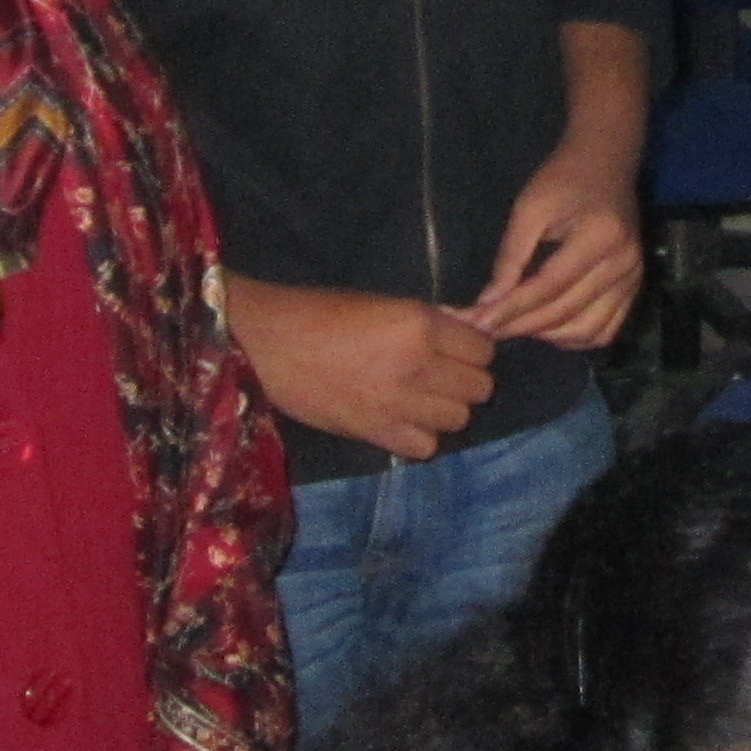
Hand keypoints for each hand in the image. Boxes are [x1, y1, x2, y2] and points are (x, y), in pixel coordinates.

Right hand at [223, 274, 493, 457]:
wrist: (267, 344)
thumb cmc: (321, 313)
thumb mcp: (384, 303)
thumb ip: (431, 320)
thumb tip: (469, 329)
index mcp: (420, 325)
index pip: (484, 350)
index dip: (473, 350)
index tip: (457, 351)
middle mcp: (418, 365)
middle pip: (479, 388)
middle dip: (465, 381)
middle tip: (441, 375)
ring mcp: (399, 403)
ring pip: (459, 419)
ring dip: (445, 410)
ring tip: (421, 398)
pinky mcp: (376, 433)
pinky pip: (426, 446)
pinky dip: (420, 437)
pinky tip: (401, 420)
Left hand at [468, 25, 650, 349]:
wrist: (606, 163)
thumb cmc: (563, 179)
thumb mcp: (529, 208)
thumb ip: (510, 256)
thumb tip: (487, 301)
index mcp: (600, 237)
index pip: (549, 287)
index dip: (511, 308)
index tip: (476, 322)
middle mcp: (624, 264)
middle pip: (566, 312)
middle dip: (520, 325)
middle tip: (484, 328)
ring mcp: (633, 279)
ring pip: (586, 331)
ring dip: (546, 336)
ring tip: (514, 325)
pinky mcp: (634, 287)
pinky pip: (604, 330)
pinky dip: (574, 337)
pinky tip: (548, 328)